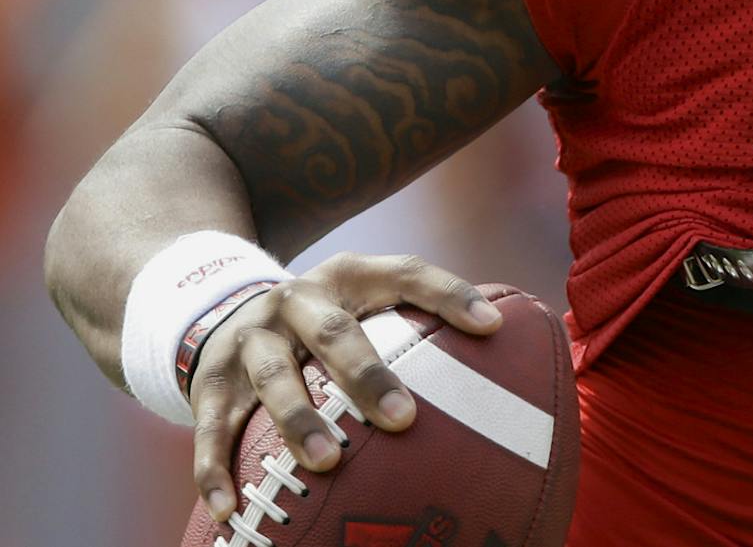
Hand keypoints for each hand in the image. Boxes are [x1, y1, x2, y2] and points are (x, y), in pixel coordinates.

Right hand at [188, 252, 502, 522]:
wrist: (219, 306)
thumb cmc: (326, 320)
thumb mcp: (367, 301)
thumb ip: (423, 322)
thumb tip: (513, 357)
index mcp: (349, 276)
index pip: (407, 274)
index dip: (450, 294)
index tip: (491, 327)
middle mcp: (296, 300)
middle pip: (333, 332)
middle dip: (367, 375)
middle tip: (404, 419)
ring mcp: (250, 339)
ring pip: (274, 377)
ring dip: (299, 420)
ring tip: (329, 461)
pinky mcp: (209, 381)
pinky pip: (211, 428)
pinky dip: (215, 470)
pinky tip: (229, 509)